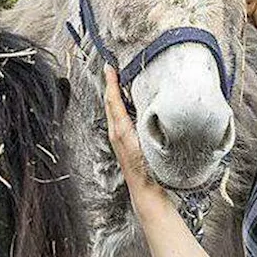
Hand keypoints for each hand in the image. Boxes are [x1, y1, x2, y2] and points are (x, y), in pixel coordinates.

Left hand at [102, 66, 166, 203]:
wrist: (146, 190)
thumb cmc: (147, 169)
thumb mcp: (143, 144)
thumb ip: (138, 126)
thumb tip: (137, 106)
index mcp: (120, 130)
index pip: (113, 100)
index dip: (111, 82)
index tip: (110, 66)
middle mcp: (116, 132)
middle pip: (110, 103)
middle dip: (110, 84)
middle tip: (113, 68)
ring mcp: (119, 137)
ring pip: (114, 110)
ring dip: (115, 94)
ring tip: (119, 79)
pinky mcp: (123, 141)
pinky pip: (119, 117)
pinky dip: (120, 105)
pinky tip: (128, 103)